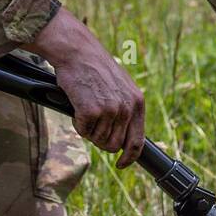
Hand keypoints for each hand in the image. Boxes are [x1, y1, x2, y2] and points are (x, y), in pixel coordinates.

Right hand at [26, 7, 144, 166]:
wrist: (78, 52)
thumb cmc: (95, 68)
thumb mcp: (120, 86)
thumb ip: (126, 109)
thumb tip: (123, 137)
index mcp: (137, 103)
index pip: (138, 141)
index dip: (129, 157)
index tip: (121, 164)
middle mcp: (126, 108)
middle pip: (114, 145)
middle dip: (101, 140)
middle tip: (92, 125)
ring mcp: (110, 110)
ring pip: (97, 140)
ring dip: (88, 129)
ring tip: (84, 108)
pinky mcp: (91, 111)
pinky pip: (83, 131)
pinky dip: (77, 122)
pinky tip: (77, 105)